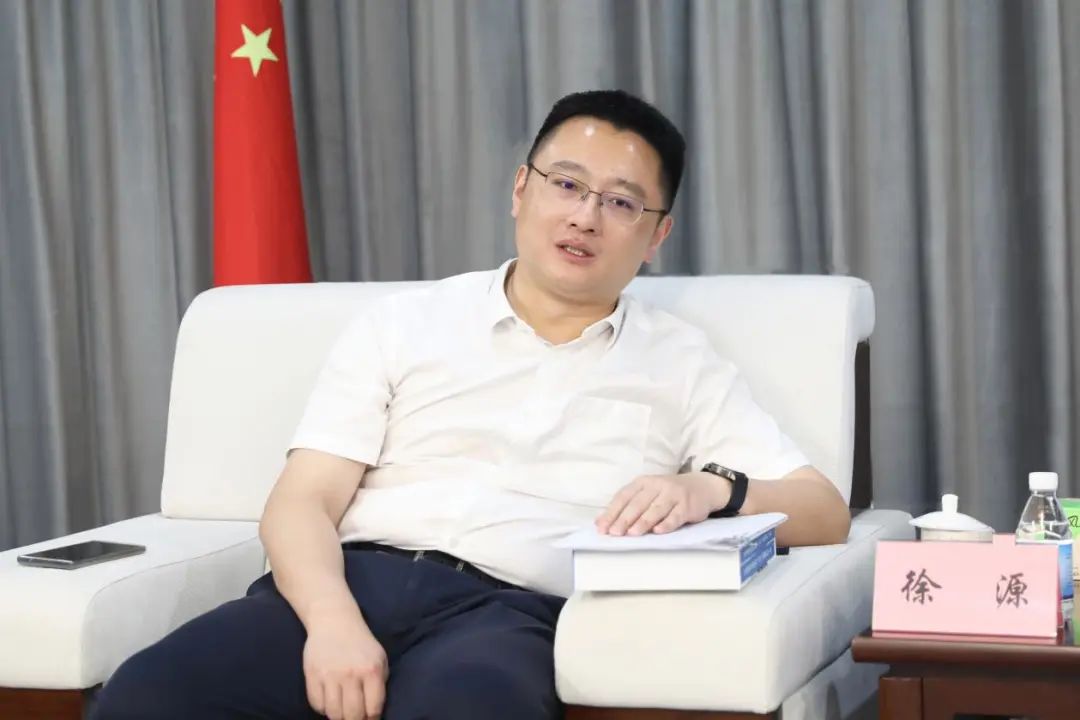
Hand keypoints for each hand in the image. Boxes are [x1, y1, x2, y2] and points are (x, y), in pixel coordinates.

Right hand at [303, 610, 387, 719]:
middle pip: (352, 716)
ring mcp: (330, 675)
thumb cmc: (360, 642)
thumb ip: (379, 685)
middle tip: (354, 717)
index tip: (369, 718)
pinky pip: (316, 704)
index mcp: (372, 670)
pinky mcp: (312, 674)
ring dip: (338, 716)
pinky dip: (323, 708)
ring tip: (341, 709)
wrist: (334, 619)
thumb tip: (373, 713)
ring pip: (333, 713)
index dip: (371, 719)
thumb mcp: (379, 659)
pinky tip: (329, 700)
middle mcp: (351, 674)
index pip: (373, 709)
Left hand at [595, 472, 729, 535]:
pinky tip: (658, 531)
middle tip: (614, 533)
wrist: (702, 487)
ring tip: (632, 533)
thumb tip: (601, 523)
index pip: (624, 497)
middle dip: (624, 519)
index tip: (602, 527)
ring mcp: (673, 495)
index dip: (612, 512)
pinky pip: (675, 516)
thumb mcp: (648, 494)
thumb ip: (627, 506)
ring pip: (655, 509)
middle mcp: (657, 486)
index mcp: (643, 482)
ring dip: (643, 522)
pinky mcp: (687, 506)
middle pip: (638, 504)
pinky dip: (666, 524)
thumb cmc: (668, 494)